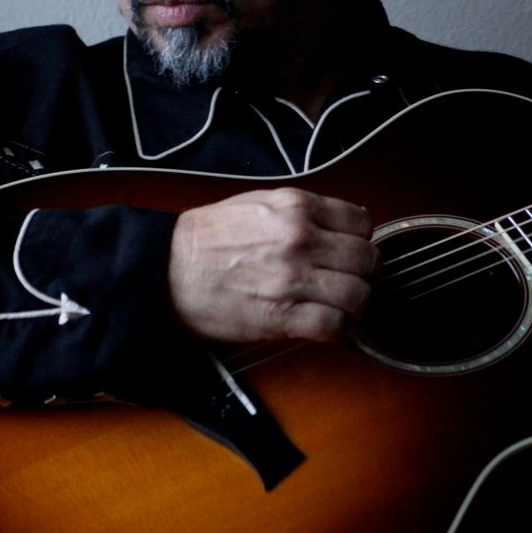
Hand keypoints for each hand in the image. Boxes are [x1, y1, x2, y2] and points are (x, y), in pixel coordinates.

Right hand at [168, 188, 378, 342]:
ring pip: (358, 294)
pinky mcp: (281, 316)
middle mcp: (301, 238)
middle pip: (367, 260)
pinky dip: (336, 330)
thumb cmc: (207, 237)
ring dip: (354, 305)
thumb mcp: (260, 202)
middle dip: (363, 273)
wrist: (164, 269)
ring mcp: (293, 278)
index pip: (362, 223)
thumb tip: (348, 222)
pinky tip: (322, 325)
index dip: (360, 240)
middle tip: (348, 281)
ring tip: (338, 306)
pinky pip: (333, 326)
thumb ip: (306, 210)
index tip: (350, 251)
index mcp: (298, 206)